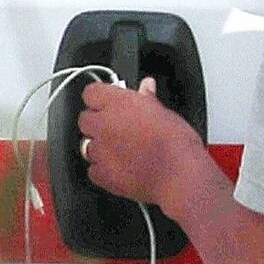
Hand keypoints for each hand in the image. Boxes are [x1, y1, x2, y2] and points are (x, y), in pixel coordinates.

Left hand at [74, 74, 211, 218]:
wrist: (178, 175)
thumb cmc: (175, 143)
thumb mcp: (166, 112)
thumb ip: (148, 99)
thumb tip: (146, 88)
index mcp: (118, 103)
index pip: (91, 93)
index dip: (101, 98)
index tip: (110, 103)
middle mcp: (103, 125)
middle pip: (85, 119)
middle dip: (98, 123)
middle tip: (117, 128)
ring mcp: (100, 150)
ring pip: (87, 145)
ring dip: (100, 146)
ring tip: (122, 150)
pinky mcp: (102, 174)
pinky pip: (93, 169)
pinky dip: (103, 169)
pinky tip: (121, 168)